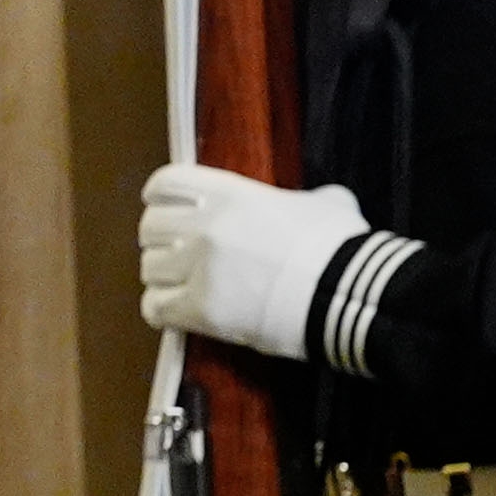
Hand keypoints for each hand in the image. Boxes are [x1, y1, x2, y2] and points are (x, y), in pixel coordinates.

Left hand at [136, 165, 365, 358]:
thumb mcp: (326, 204)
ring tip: (183, 285)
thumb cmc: (340, 248)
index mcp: (229, 195)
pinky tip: (177, 311)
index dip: (160, 197)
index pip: (167, 184)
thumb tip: (318, 203)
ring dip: (164, 277)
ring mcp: (199, 268)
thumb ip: (304, 200)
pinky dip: (162, 309)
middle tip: (179, 254)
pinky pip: (154, 306)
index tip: (164, 207)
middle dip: (161, 241)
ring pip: (149, 268)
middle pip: (150, 227)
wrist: (346, 294)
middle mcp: (205, 226)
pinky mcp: (200, 309)